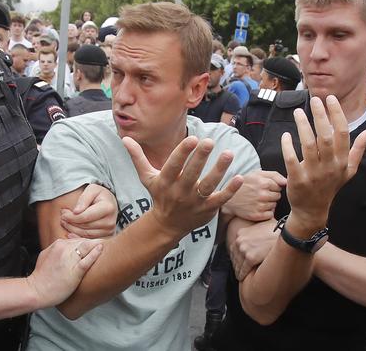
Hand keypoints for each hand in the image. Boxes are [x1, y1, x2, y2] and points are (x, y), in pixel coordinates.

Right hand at [26, 238, 102, 307]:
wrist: (36, 291)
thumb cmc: (41, 277)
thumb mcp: (46, 256)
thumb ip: (57, 250)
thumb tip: (66, 247)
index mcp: (57, 245)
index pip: (76, 239)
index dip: (87, 242)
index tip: (95, 243)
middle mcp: (64, 249)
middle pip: (83, 241)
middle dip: (94, 242)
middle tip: (106, 242)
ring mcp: (69, 259)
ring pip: (87, 247)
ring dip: (97, 244)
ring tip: (108, 244)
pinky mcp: (75, 271)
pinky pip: (88, 259)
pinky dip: (96, 253)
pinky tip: (102, 249)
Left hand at [61, 184, 117, 238]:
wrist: (110, 203)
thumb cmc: (99, 195)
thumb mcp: (92, 189)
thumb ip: (84, 198)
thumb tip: (76, 212)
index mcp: (107, 208)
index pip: (85, 216)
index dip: (72, 217)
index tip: (63, 214)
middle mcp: (110, 222)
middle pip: (85, 226)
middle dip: (71, 222)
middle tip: (62, 217)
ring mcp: (109, 231)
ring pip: (85, 234)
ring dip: (73, 230)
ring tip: (65, 223)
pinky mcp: (106, 237)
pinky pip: (89, 239)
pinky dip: (78, 236)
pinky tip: (70, 232)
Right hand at [123, 135, 243, 238]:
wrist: (167, 226)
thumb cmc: (159, 195)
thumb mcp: (147, 178)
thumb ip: (138, 158)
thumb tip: (125, 139)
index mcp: (165, 182)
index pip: (174, 165)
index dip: (183, 152)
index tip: (192, 139)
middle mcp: (180, 192)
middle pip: (191, 174)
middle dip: (200, 158)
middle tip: (209, 141)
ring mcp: (195, 202)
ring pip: (208, 185)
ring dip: (219, 170)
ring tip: (228, 153)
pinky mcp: (208, 210)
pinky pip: (220, 199)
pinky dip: (230, 190)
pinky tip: (240, 177)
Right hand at [222, 170, 284, 221]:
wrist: (228, 198)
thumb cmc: (244, 184)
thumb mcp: (256, 173)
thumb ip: (274, 175)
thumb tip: (286, 182)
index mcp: (263, 183)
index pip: (279, 186)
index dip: (272, 186)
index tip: (264, 187)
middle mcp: (262, 194)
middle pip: (277, 196)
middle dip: (271, 195)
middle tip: (260, 194)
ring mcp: (259, 206)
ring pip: (274, 205)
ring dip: (269, 203)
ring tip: (258, 200)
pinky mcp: (257, 215)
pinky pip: (270, 214)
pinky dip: (266, 212)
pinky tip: (258, 207)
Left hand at [227, 218, 277, 280]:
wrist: (287, 236)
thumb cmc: (278, 230)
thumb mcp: (263, 225)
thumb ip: (255, 229)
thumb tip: (257, 231)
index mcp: (241, 233)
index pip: (234, 247)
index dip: (236, 255)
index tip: (238, 261)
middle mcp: (240, 240)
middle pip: (234, 256)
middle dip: (236, 264)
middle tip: (238, 270)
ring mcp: (244, 249)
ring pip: (238, 264)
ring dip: (238, 271)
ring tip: (240, 275)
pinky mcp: (250, 258)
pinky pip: (243, 270)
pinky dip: (242, 275)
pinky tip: (242, 278)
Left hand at [282, 96, 365, 233]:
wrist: (313, 210)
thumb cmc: (330, 186)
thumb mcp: (348, 171)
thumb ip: (357, 150)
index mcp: (342, 161)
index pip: (343, 133)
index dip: (337, 114)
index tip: (330, 99)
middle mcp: (330, 166)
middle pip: (326, 136)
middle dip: (320, 116)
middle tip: (314, 100)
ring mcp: (313, 174)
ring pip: (308, 145)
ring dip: (302, 126)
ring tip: (298, 112)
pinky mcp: (297, 180)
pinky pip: (291, 159)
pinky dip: (288, 145)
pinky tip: (286, 134)